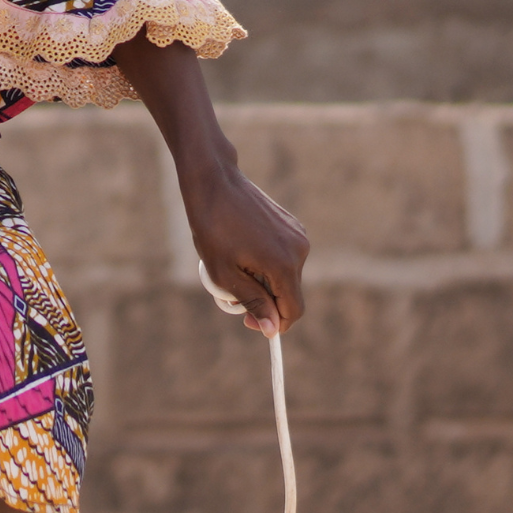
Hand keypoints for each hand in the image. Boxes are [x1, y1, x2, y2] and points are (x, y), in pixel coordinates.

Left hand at [182, 165, 309, 337]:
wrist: (214, 182)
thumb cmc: (212, 228)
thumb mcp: (225, 274)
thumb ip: (253, 302)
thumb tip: (273, 329)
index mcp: (284, 265)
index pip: (293, 310)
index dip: (273, 323)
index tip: (246, 319)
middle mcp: (299, 250)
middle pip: (289, 293)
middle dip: (263, 299)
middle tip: (229, 290)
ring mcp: (298, 235)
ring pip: (286, 275)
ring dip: (263, 280)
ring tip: (233, 263)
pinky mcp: (292, 226)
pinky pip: (284, 257)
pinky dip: (266, 262)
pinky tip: (242, 247)